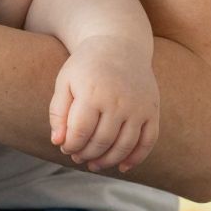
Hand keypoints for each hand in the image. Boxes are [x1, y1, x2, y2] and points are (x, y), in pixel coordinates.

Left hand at [48, 38, 159, 173]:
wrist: (120, 45)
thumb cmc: (86, 66)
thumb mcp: (65, 82)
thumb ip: (58, 112)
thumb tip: (58, 142)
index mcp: (93, 93)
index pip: (80, 132)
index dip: (70, 145)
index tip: (65, 146)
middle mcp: (118, 101)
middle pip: (101, 141)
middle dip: (86, 154)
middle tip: (77, 157)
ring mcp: (139, 106)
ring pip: (124, 146)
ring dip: (107, 160)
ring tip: (94, 164)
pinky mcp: (152, 110)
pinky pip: (148, 142)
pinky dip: (136, 158)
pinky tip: (122, 166)